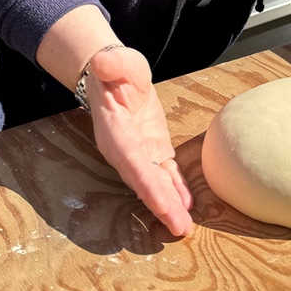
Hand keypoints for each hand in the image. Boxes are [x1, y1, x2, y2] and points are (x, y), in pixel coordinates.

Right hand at [86, 46, 193, 235]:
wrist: (116, 76)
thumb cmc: (116, 69)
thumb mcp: (117, 61)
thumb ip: (112, 64)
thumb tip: (103, 65)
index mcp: (114, 129)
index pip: (131, 160)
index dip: (145, 183)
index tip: (160, 204)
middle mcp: (124, 148)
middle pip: (142, 180)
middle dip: (159, 205)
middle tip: (178, 229)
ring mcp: (139, 152)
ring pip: (154, 182)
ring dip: (169, 205)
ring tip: (183, 227)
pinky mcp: (153, 150)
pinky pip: (165, 174)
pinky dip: (176, 190)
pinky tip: (187, 207)